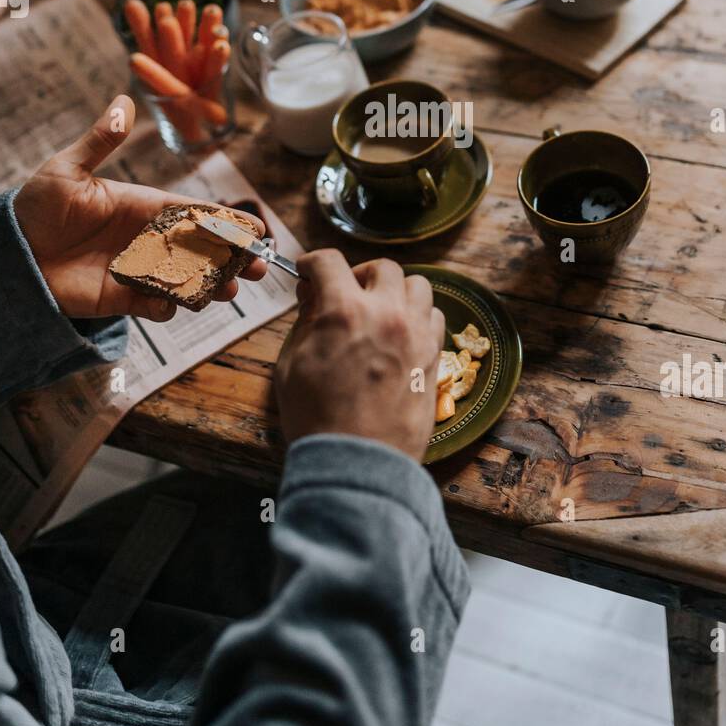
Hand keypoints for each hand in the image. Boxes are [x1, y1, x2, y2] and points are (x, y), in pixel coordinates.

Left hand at [13, 95, 267, 322]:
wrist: (9, 256)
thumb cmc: (35, 208)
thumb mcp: (67, 169)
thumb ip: (100, 141)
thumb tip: (124, 102)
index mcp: (143, 206)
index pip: (193, 212)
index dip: (224, 220)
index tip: (253, 228)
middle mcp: (147, 239)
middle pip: (202, 249)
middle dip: (233, 258)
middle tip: (259, 267)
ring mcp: (137, 271)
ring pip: (187, 279)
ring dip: (212, 285)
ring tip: (230, 290)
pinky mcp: (122, 299)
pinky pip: (155, 306)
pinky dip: (167, 307)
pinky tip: (171, 305)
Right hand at [275, 249, 444, 462]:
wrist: (359, 463)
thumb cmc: (317, 419)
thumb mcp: (291, 365)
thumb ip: (304, 322)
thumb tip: (312, 295)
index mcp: (344, 311)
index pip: (329, 261)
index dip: (312, 262)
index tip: (307, 272)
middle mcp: (386, 314)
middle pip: (382, 267)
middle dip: (359, 274)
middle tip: (345, 293)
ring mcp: (416, 334)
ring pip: (417, 285)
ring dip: (395, 290)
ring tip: (379, 309)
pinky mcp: (434, 356)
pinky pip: (434, 316)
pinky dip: (418, 315)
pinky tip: (401, 332)